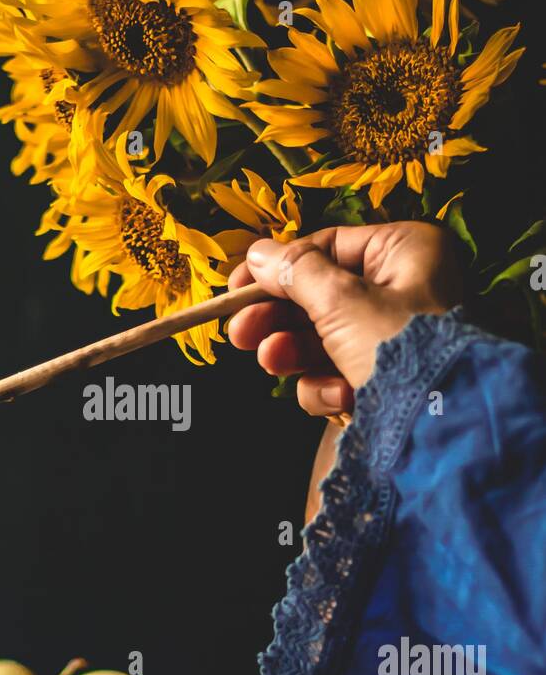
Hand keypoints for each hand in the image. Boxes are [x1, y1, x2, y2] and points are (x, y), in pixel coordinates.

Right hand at [227, 221, 463, 416]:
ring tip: (272, 362)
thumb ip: (295, 273)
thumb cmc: (397, 348)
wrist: (439, 427)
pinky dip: (329, 387)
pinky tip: (339, 397)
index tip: (237, 285)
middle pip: (319, 295)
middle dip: (277, 320)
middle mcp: (404, 288)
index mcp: (405, 251)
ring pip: (322, 338)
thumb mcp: (340, 300)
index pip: (326, 247)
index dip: (277, 267)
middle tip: (238, 333)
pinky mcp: (386, 378)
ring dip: (293, 354)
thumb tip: (258, 253)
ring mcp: (394, 337)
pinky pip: (339, 373)